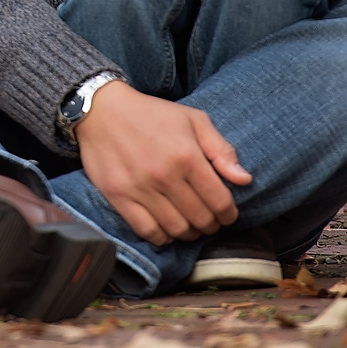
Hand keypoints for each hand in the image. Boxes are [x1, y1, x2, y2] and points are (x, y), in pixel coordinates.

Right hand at [74, 81, 252, 244]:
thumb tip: (244, 179)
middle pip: (201, 219)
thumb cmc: (151, 114)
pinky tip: (166, 228)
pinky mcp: (119, 197)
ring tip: (190, 225)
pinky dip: (162, 237)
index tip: (227, 213)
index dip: (229, 213)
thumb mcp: (193, 119)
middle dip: (211, 224)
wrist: (102, 110)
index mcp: (187, 156)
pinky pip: (147, 231)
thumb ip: (221, 149)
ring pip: (177, 229)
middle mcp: (165, 176)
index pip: (220, 201)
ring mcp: (140, 188)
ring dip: (189, 232)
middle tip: (209, 219)